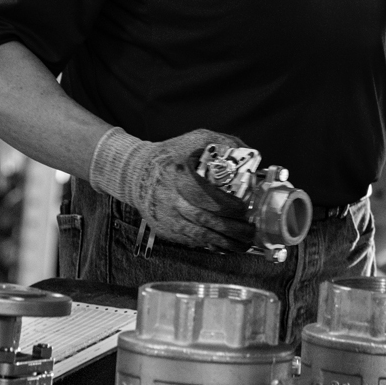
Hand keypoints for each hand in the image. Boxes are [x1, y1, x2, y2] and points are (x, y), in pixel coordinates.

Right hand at [88, 127, 256, 252]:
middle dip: (232, 229)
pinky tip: (224, 246)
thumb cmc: (170, 154)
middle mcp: (173, 199)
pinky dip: (209, 245)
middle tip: (250, 231)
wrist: (136, 172)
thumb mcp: (195, 138)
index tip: (245, 209)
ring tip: (242, 244)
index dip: (229, 206)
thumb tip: (249, 152)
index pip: (208, 196)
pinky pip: (190, 241)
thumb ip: (222, 142)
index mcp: (181, 176)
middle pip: (206, 220)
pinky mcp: (164, 228)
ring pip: (199, 235)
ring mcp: (167, 216)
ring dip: (224, 243)